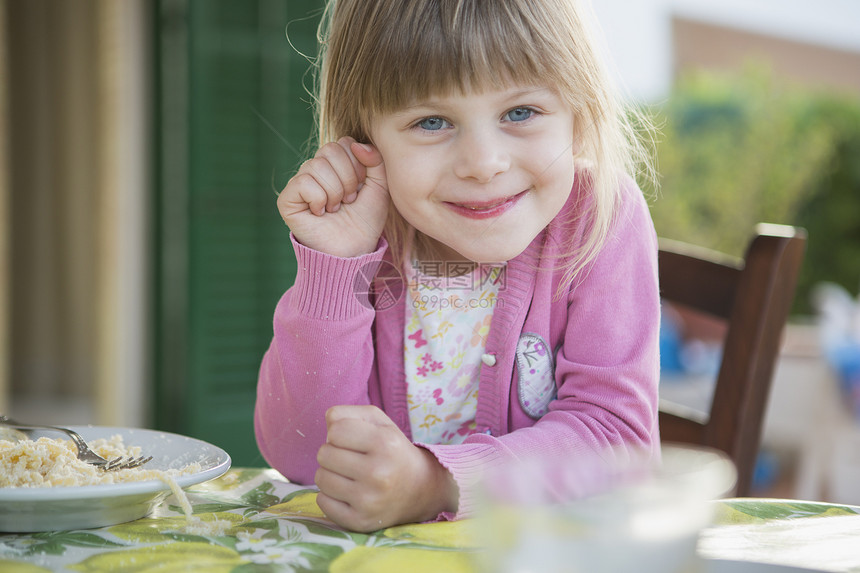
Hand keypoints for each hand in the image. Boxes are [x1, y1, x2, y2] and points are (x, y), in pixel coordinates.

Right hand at [277, 137, 388, 257]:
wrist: (354, 250)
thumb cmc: (366, 220)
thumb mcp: (380, 187)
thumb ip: (375, 160)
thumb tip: (356, 144)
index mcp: (336, 164)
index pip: (343, 143)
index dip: (357, 165)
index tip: (360, 187)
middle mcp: (316, 170)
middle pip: (329, 150)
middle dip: (347, 178)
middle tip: (348, 200)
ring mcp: (300, 183)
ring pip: (316, 166)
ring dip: (334, 192)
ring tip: (335, 208)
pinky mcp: (287, 199)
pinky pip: (303, 182)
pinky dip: (318, 199)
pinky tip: (320, 213)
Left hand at [315, 405, 458, 531]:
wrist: (421, 489)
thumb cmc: (393, 450)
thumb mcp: (379, 422)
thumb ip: (348, 414)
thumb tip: (326, 424)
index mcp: (384, 443)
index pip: (335, 430)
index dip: (339, 433)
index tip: (353, 440)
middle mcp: (378, 473)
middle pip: (323, 454)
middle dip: (333, 453)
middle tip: (351, 459)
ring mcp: (369, 500)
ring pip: (321, 478)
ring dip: (330, 474)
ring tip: (350, 476)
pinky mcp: (360, 521)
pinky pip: (323, 503)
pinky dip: (329, 497)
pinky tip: (347, 494)